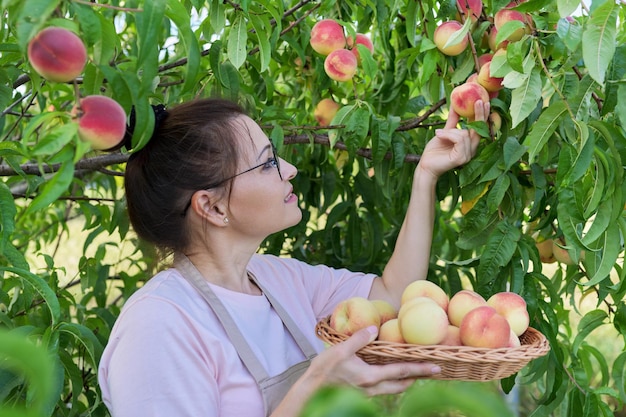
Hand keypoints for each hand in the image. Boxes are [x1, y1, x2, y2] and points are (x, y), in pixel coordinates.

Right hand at [307, 326, 440, 395]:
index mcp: (370, 377)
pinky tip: (389, 375)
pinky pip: (382, 389)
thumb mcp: (340, 351)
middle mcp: (372, 388)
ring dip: (405, 381)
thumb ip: (359, 339)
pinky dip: (392, 382)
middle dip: (417, 377)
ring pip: (392, 389)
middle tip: (432, 371)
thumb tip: (375, 329)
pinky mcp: (360, 393)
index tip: (436, 367)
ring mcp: (366, 393)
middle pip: (401, 384)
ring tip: (414, 373)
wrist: (310, 391)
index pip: (401, 372)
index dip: (420, 369)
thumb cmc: (324, 370)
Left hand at [417, 100, 489, 179]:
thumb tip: (455, 105)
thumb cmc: (434, 150)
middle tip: (479, 101)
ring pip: (464, 134)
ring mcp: (468, 155)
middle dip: (479, 114)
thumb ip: (452, 121)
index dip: (482, 115)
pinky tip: (438, 136)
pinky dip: (448, 135)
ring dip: (449, 131)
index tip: (483, 101)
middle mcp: (472, 150)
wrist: (425, 165)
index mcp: (469, 144)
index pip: (480, 128)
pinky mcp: (461, 158)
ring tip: (438, 134)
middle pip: (480, 130)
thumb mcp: (444, 132)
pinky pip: (459, 140)